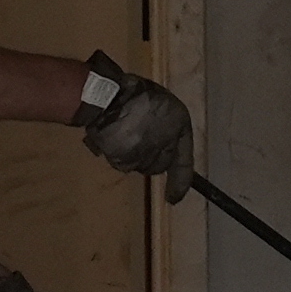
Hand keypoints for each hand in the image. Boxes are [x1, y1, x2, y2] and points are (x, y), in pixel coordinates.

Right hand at [77, 55, 195, 184]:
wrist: (107, 95)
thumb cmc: (134, 92)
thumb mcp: (162, 104)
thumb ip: (169, 126)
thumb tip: (168, 150)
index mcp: (179, 126)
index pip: (184, 162)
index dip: (180, 181)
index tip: (174, 199)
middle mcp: (165, 146)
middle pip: (159, 166)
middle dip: (152, 157)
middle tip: (140, 136)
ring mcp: (144, 155)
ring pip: (140, 166)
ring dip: (134, 155)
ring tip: (125, 131)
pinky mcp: (124, 161)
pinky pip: (123, 164)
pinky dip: (119, 154)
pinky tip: (114, 136)